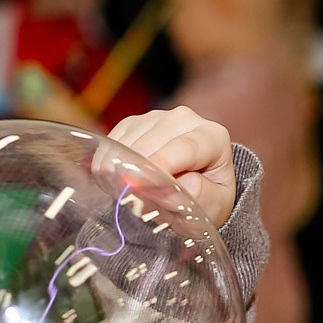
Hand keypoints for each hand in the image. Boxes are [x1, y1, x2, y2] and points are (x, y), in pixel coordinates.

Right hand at [103, 106, 238, 220]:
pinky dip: (109, 160)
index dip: (161, 164)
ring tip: (123, 192)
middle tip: (127, 198)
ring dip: (121, 167)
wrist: (199, 185)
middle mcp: (185, 119)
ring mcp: (157, 117)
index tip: (138, 183)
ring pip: (130, 140)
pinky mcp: (134, 122)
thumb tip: (170, 185)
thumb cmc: (209, 197)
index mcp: (212, 137)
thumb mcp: (214, 205)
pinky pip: (114, 139)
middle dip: (137, 170)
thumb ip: (198, 195)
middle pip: (153, 142)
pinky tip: (113, 179)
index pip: (185, 147)